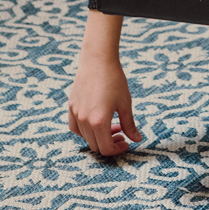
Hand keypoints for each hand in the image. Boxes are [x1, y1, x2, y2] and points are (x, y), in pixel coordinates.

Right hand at [68, 15, 141, 157]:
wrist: (98, 59)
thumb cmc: (114, 79)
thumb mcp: (125, 103)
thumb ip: (129, 124)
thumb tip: (137, 139)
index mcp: (99, 121)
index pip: (106, 148)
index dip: (117, 150)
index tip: (126, 142)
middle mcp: (84, 120)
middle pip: (95, 145)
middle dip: (110, 144)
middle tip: (121, 134)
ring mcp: (76, 114)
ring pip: (85, 137)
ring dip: (99, 137)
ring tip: (112, 125)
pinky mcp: (71, 106)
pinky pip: (75, 127)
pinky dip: (85, 131)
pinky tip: (95, 122)